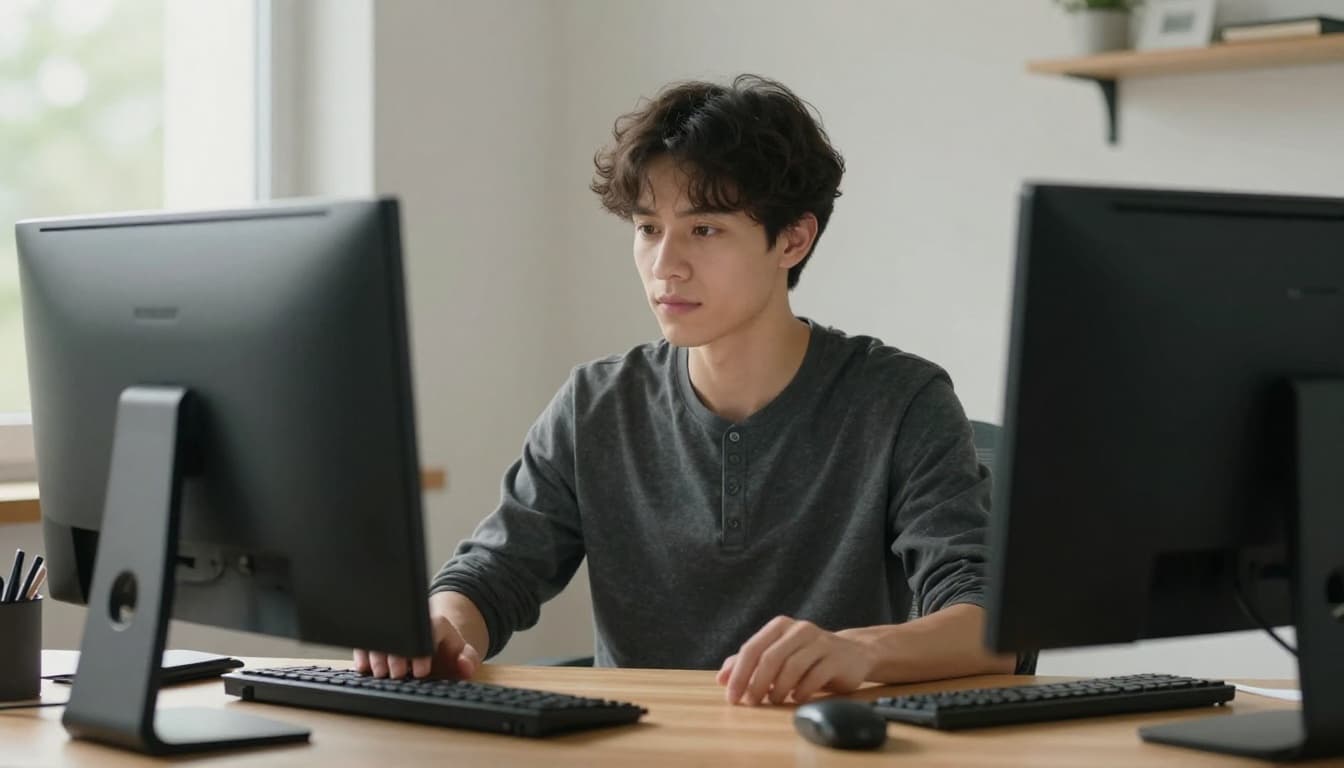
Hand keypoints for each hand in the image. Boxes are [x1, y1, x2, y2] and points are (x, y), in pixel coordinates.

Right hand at [353, 610, 481, 679]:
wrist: (432, 642)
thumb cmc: (445, 650)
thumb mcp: (462, 653)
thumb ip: (468, 659)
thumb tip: (465, 667)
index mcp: (434, 623)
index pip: (427, 632)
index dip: (421, 654)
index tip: (421, 671)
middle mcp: (410, 622)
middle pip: (398, 636)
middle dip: (396, 658)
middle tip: (399, 674)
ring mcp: (390, 629)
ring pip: (378, 639)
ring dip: (377, 658)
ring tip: (381, 673)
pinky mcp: (375, 636)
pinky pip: (363, 643)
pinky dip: (362, 656)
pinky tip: (365, 668)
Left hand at [716, 616, 873, 704]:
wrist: (852, 654)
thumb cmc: (806, 657)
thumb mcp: (777, 656)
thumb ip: (749, 664)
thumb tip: (722, 678)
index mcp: (779, 626)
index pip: (752, 648)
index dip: (739, 674)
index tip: (731, 698)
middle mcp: (799, 629)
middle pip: (770, 657)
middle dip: (756, 684)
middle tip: (750, 703)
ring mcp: (820, 642)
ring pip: (792, 667)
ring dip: (778, 689)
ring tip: (774, 701)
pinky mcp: (836, 658)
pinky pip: (814, 677)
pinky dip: (801, 691)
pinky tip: (795, 699)